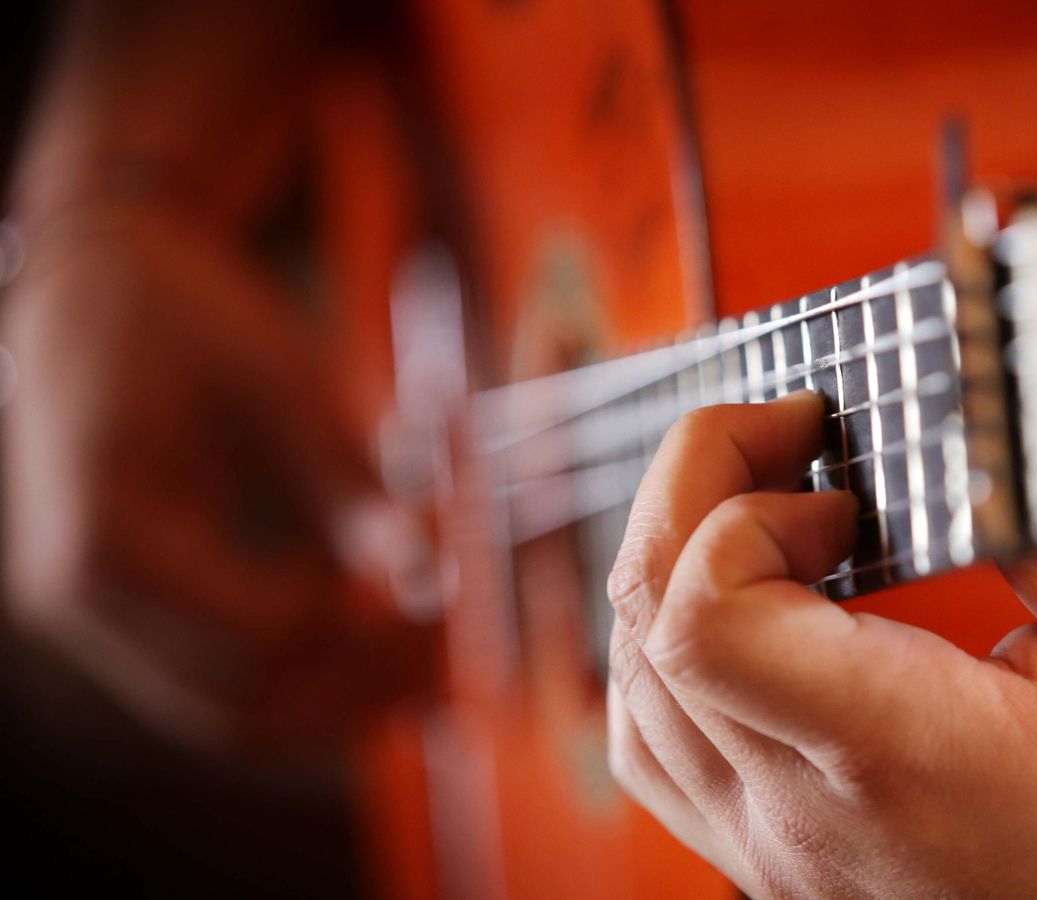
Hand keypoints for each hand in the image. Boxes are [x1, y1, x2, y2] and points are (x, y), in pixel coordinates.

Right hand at [2, 204, 435, 749]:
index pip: (260, 634)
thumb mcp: (281, 380)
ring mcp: (88, 615)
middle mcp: (75, 597)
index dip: (367, 631)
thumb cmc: (181, 312)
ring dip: (333, 706)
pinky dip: (297, 681)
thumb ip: (349, 484)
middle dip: (360, 688)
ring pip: (227, 716)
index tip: (446, 594)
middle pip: (241, 702)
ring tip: (429, 672)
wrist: (89, 282)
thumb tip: (430, 572)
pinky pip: (213, 683)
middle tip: (454, 656)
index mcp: (107, 531)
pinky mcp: (117, 615)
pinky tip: (373, 651)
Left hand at [604, 392, 1036, 898]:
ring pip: (634, 685)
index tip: (834, 476)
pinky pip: (656, 750)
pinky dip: (667, 655)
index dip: (743, 508)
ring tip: (763, 507)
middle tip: (785, 437)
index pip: (710, 619)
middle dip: (696, 486)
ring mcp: (774, 849)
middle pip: (652, 623)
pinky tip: (737, 612)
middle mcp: (807, 811)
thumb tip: (979, 444)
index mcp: (903, 750)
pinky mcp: (771, 864)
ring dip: (674, 563)